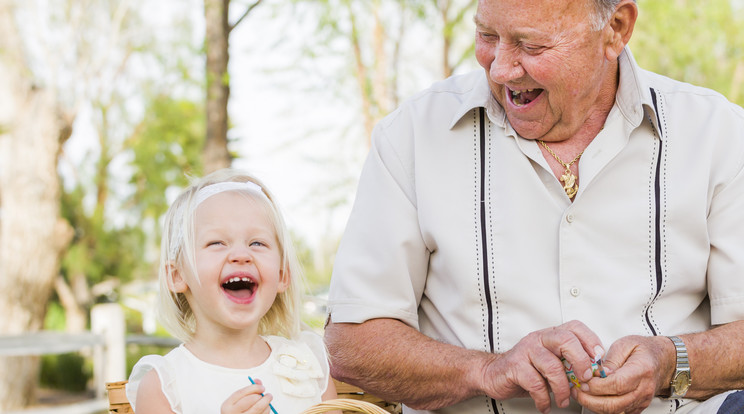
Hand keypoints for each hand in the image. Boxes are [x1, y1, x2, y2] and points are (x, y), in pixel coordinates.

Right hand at [221, 380, 274, 413]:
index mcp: (228, 405)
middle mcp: (233, 413)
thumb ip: (247, 390)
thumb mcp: (237, 401)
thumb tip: (258, 381)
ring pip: (258, 408)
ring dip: (266, 404)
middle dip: (262, 396)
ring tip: (267, 403)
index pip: (241, 393)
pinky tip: (264, 410)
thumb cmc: (236, 412)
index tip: (262, 387)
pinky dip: (266, 410)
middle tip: (268, 395)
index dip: (254, 388)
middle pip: (252, 400)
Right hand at [481, 320, 604, 412]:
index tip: (598, 361)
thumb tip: (596, 375)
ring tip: (563, 400)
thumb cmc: (527, 370)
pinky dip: (544, 398)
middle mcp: (539, 338)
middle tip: (585, 380)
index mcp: (551, 335)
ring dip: (562, 388)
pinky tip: (545, 404)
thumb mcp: (552, 364)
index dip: (591, 341)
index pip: (575, 327)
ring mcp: (526, 350)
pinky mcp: (515, 366)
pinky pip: (535, 383)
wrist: (494, 374)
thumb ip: (570, 365)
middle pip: (565, 340)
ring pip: (551, 365)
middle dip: (580, 362)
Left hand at [574, 335, 672, 413]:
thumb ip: (611, 359)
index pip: (617, 385)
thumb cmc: (644, 350)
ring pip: (615, 411)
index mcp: (642, 370)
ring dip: (594, 406)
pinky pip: (619, 413)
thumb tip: (599, 372)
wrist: (663, 360)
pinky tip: (593, 399)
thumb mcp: (625, 344)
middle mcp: (644, 389)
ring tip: (581, 395)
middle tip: (577, 390)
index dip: (597, 386)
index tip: (584, 381)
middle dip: (591, 399)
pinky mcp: (638, 407)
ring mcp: (642, 400)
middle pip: (615, 404)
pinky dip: (603, 409)